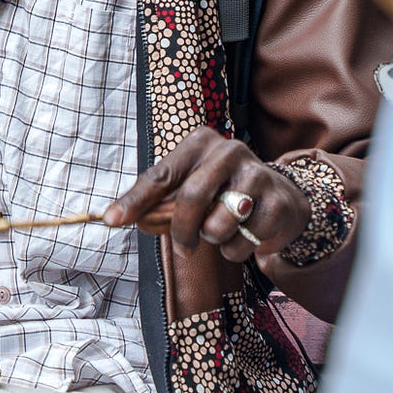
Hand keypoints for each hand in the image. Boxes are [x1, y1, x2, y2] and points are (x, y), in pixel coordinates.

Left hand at [102, 126, 310, 261]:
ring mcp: (258, 175)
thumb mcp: (189, 188)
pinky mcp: (278, 203)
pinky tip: (246, 235)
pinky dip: (237, 250)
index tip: (111, 220)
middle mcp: (229, 150)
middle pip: (191, 198)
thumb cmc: (222, 193)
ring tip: (221, 230)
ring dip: (213, 239)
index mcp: (200, 142)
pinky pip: (244, 242)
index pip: (160, 175)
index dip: (135, 201)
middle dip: (181, 232)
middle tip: (182, 248)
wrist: (280, 199)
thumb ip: (156, 203)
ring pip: (218, 224)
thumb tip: (116, 218)